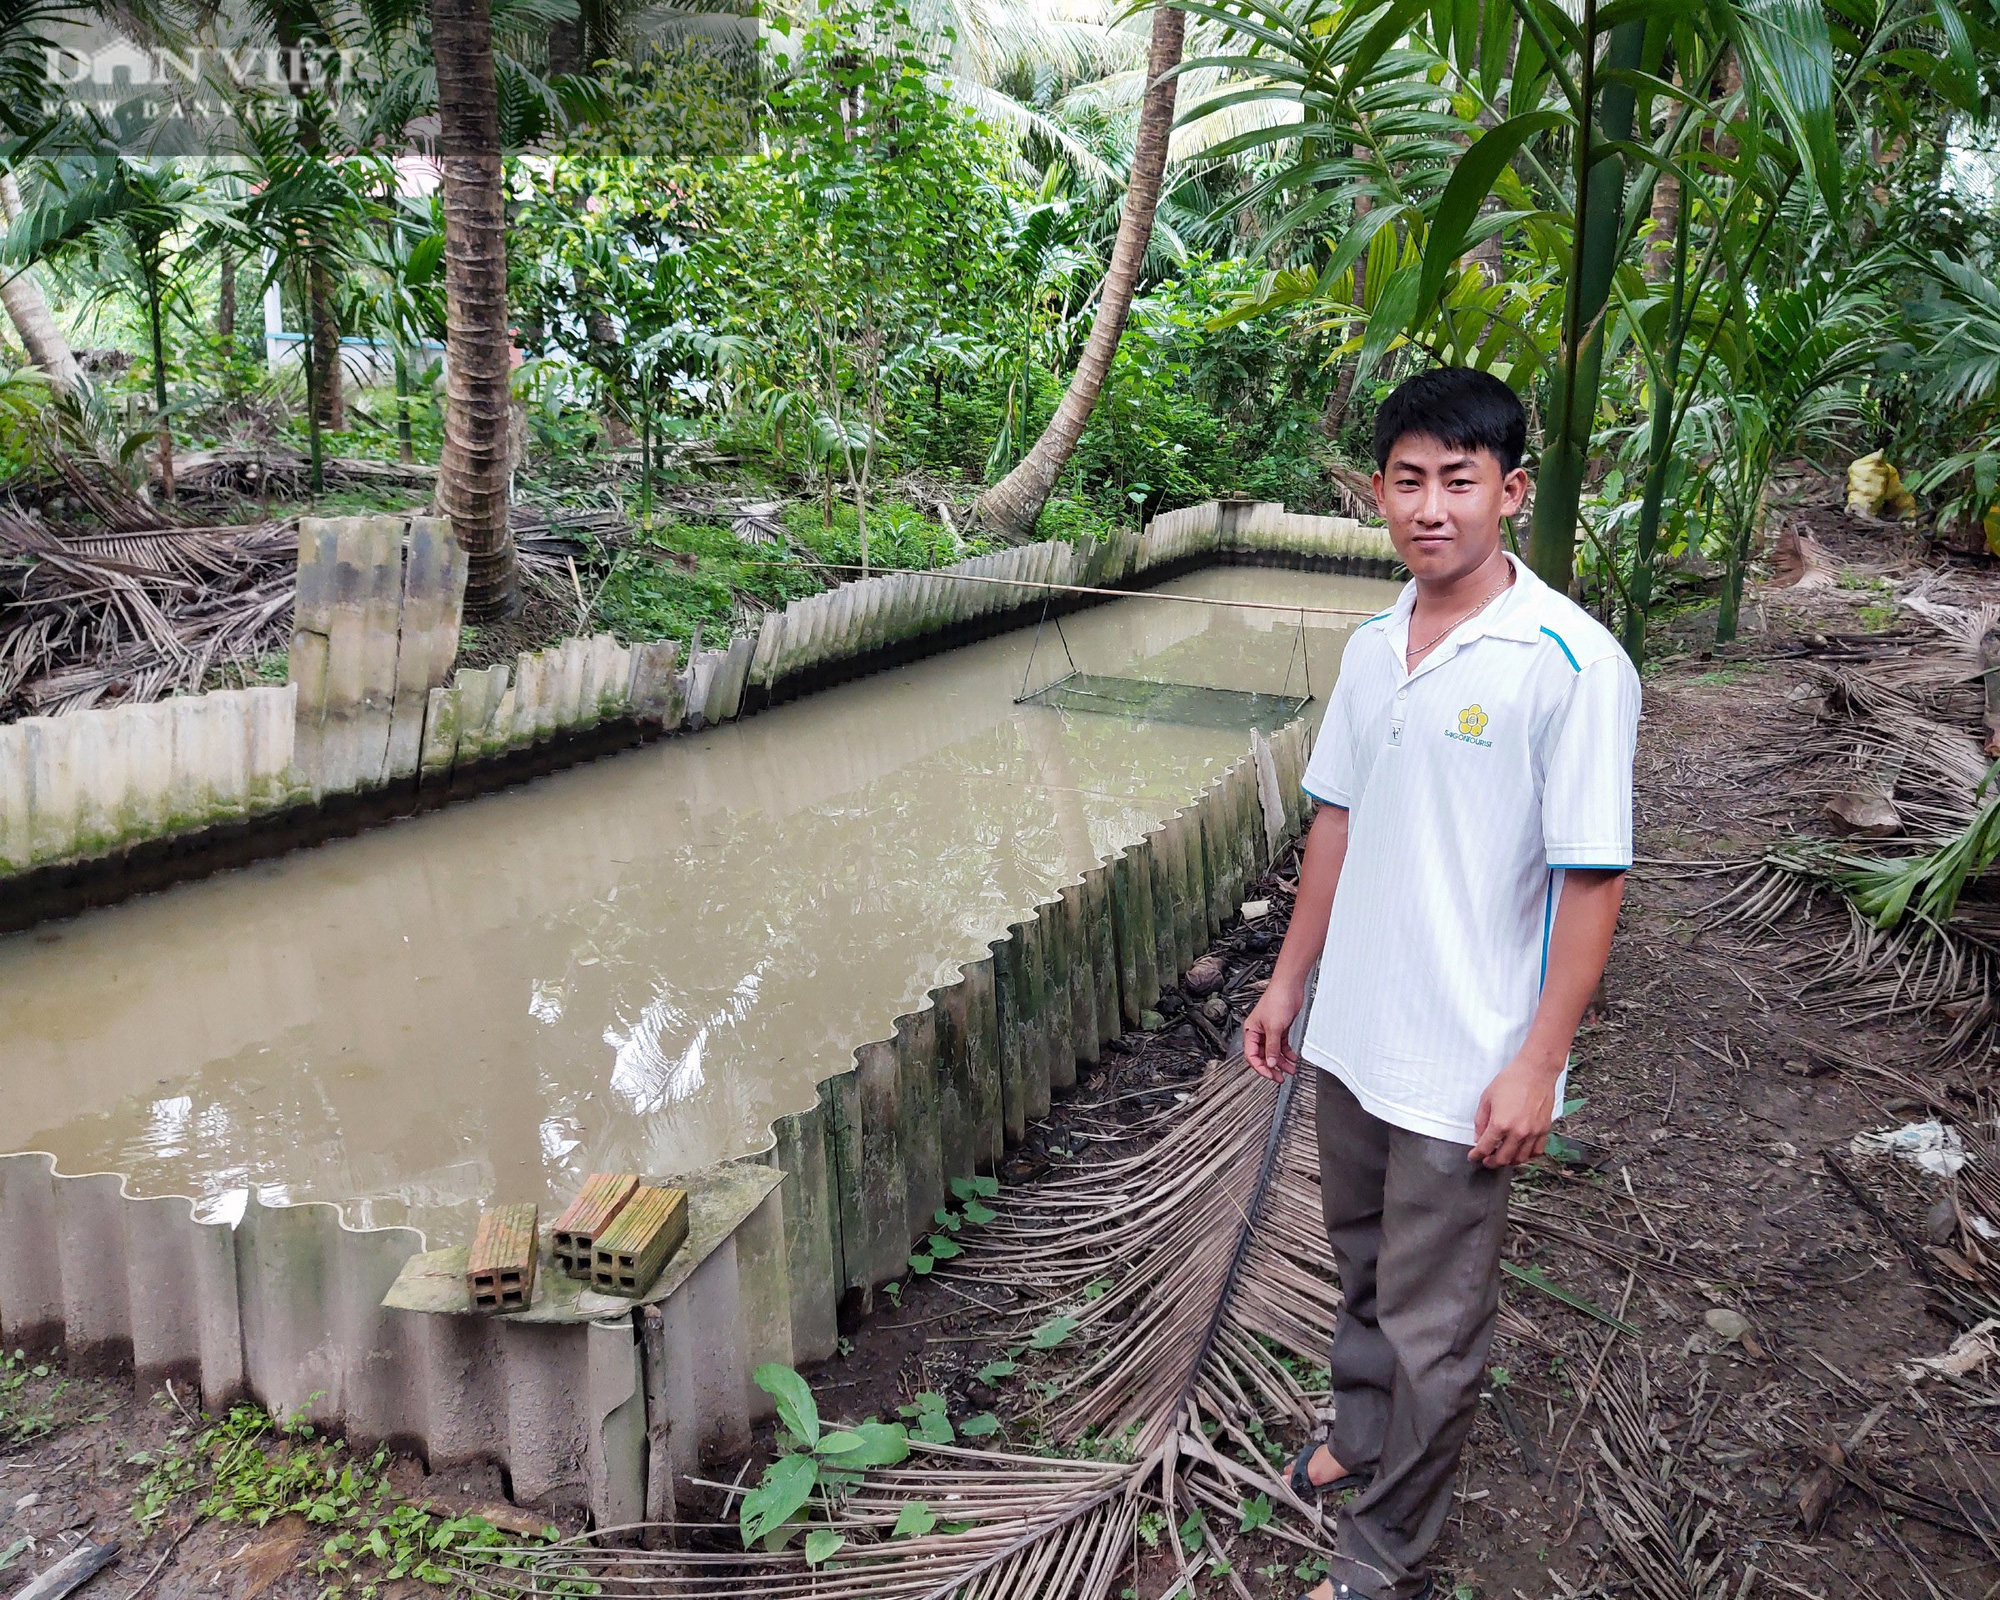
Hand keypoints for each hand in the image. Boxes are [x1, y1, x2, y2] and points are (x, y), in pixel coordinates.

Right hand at [1243, 975, 1306, 1081]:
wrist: (1289, 987)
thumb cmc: (1277, 1000)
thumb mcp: (1274, 1028)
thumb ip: (1272, 1048)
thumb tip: (1270, 1064)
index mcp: (1251, 1031)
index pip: (1251, 1055)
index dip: (1260, 1067)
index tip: (1270, 1074)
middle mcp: (1259, 1033)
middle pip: (1263, 1056)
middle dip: (1272, 1067)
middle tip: (1280, 1078)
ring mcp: (1270, 1031)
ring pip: (1274, 1052)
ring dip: (1282, 1062)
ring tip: (1291, 1070)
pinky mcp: (1280, 1029)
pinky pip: (1282, 1046)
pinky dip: (1287, 1053)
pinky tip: (1293, 1058)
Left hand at [1467, 1053, 1559, 1167]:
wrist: (1535, 1071)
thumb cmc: (1512, 1080)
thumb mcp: (1487, 1098)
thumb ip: (1481, 1120)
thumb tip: (1479, 1137)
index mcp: (1500, 1124)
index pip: (1485, 1148)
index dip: (1476, 1155)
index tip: (1473, 1157)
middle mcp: (1517, 1132)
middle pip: (1502, 1158)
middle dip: (1491, 1162)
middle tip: (1486, 1160)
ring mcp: (1533, 1133)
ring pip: (1520, 1158)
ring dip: (1509, 1161)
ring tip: (1503, 1157)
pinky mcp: (1544, 1130)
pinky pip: (1536, 1151)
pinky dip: (1527, 1155)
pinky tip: (1521, 1152)